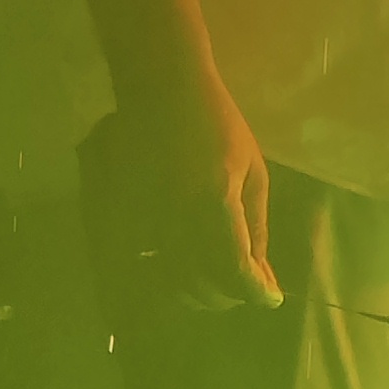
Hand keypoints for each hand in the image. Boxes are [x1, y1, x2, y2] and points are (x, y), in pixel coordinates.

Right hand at [106, 79, 282, 311]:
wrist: (161, 90)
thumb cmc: (217, 123)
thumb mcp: (253, 172)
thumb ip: (256, 229)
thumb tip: (263, 277)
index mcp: (214, 203)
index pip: (234, 271)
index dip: (254, 292)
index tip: (269, 298)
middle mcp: (175, 218)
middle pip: (202, 287)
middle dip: (229, 294)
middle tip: (243, 284)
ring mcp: (144, 221)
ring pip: (171, 284)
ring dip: (199, 290)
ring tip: (216, 278)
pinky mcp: (119, 219)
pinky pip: (143, 267)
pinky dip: (167, 277)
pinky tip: (184, 266)